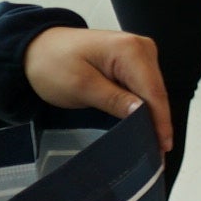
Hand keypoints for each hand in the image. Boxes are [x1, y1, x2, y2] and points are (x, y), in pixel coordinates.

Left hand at [24, 28, 173, 153]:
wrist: (36, 48)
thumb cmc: (52, 64)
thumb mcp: (80, 86)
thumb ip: (114, 100)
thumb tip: (142, 113)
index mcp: (129, 50)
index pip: (153, 91)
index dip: (160, 121)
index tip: (163, 146)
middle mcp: (141, 47)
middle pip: (156, 91)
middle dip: (157, 120)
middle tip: (157, 153)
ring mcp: (139, 53)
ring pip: (152, 91)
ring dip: (152, 115)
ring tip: (152, 143)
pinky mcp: (133, 61)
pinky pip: (144, 87)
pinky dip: (143, 106)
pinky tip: (143, 123)